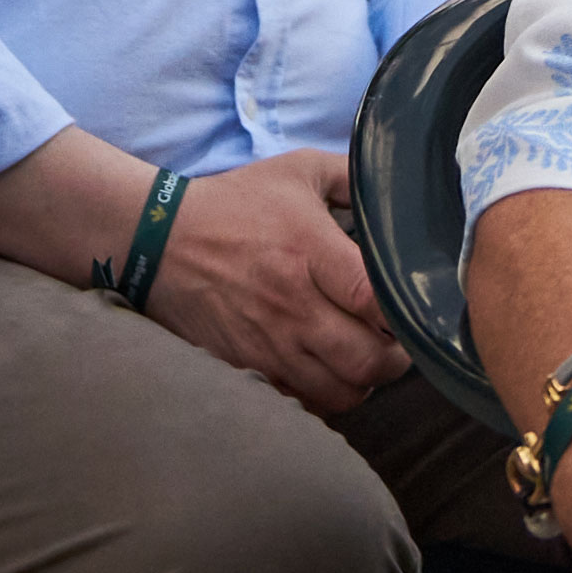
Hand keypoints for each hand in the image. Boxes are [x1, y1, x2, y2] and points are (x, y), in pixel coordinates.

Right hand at [143, 150, 410, 412]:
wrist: (157, 240)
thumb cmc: (235, 204)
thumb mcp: (298, 170)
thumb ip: (355, 177)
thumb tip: (400, 190)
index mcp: (311, 253)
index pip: (377, 302)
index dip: (407, 314)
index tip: (414, 307)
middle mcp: (292, 306)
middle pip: (367, 361)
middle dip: (397, 358)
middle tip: (398, 341)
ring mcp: (268, 343)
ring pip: (340, 391)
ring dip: (364, 380)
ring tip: (365, 357)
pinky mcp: (246, 366)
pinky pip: (301, 401)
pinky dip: (325, 394)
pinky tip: (328, 370)